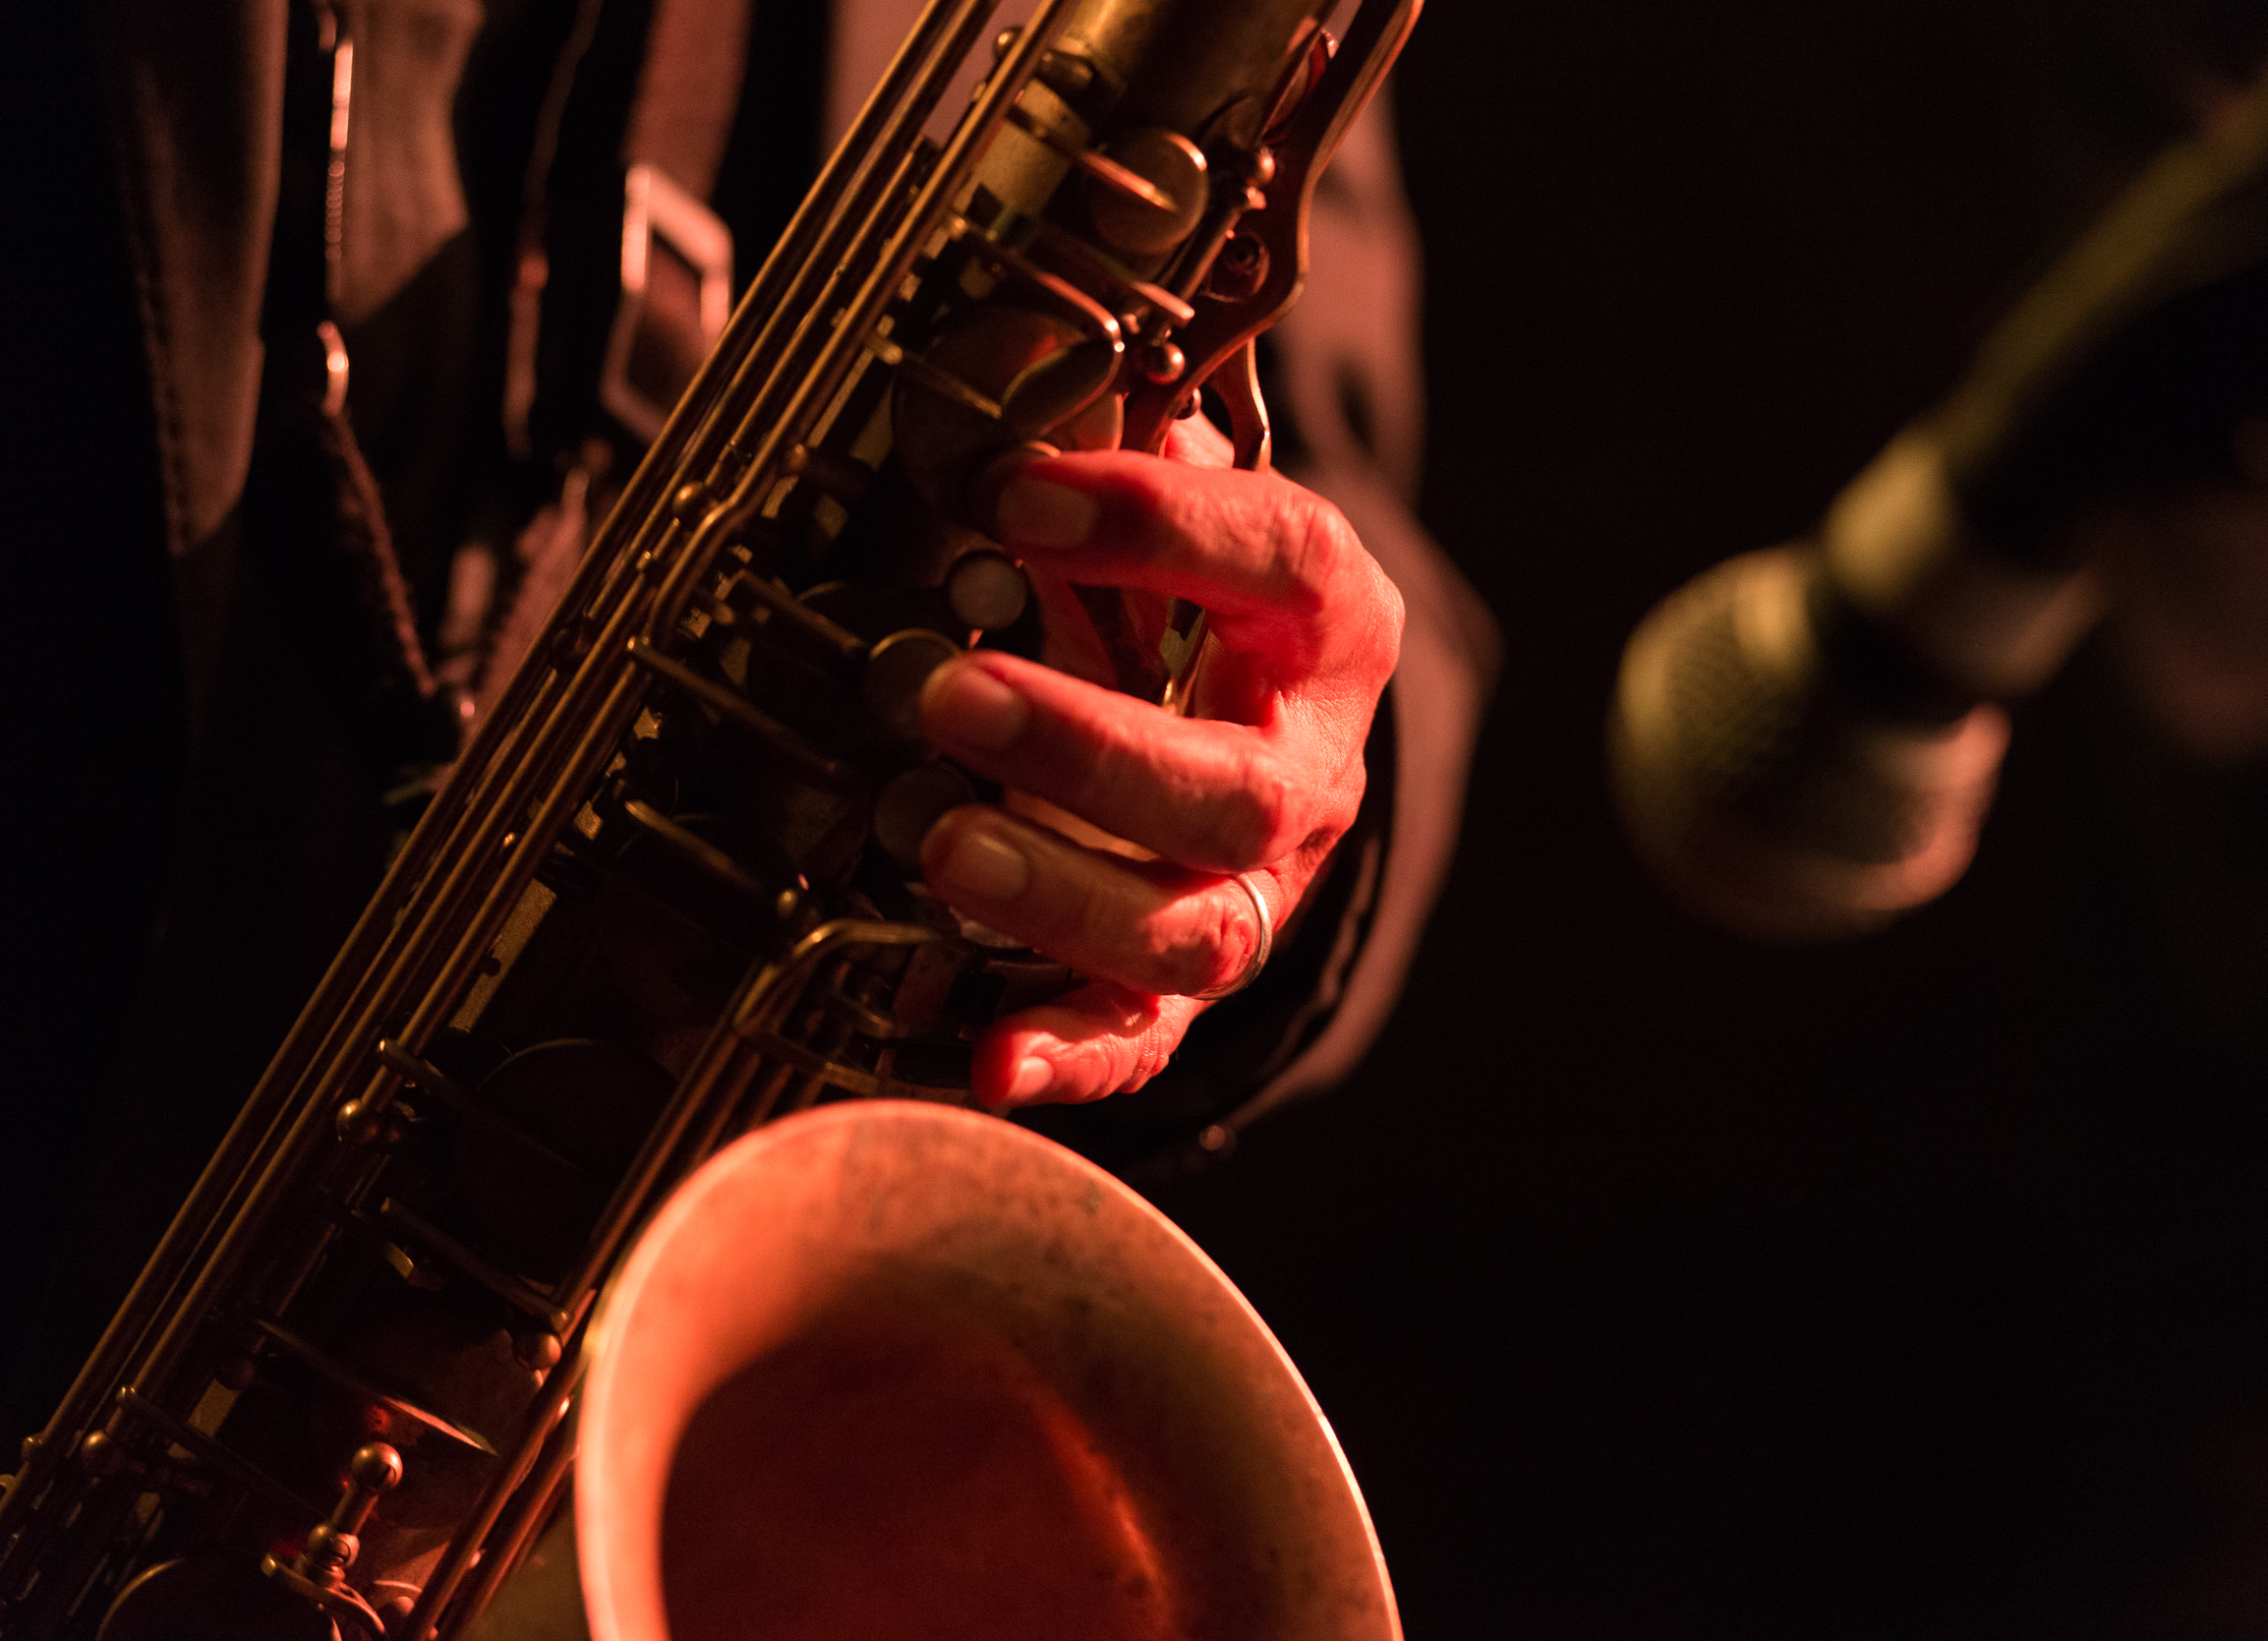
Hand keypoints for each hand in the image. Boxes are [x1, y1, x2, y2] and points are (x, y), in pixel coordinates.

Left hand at [916, 419, 1401, 1105]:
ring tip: (939, 838)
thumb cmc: (1194, 604)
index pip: (1280, 563)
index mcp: (1327, 628)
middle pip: (1236, 793)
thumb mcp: (1178, 503)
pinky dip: (1066, 1058)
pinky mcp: (1181, 989)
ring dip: (1062, 893)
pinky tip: (989, 1058)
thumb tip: (991, 387)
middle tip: (949, 691)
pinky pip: (1140, 1043)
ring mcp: (1251, 894)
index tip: (1011, 490)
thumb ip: (1112, 445)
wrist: (1255, 731)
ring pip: (1194, 929)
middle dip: (1088, 749)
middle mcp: (1308, 775)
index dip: (1157, 528)